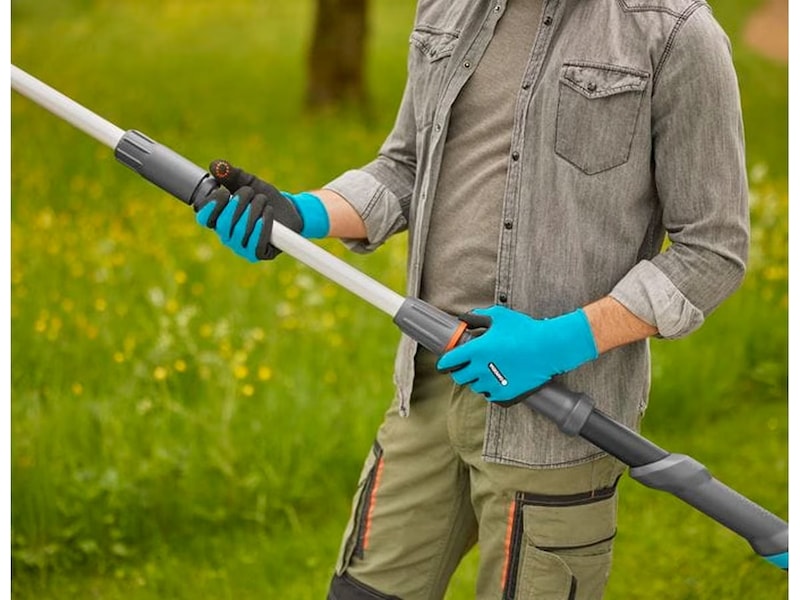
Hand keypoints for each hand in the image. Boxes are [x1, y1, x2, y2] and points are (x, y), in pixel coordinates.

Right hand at [194, 160, 328, 260]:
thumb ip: (232, 174)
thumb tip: (216, 165)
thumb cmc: (264, 197)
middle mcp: (227, 236)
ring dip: (255, 211)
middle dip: (239, 203)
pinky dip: (263, 227)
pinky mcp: (258, 254)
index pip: (204, 218)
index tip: (224, 192)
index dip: (211, 206)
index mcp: (219, 219)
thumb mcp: (248, 182)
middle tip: (251, 193)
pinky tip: (268, 215)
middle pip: (224, 223)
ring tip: (264, 202)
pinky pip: (256, 245)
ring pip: (242, 231)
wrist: (288, 210)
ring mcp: (241, 247)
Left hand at [436, 305, 598, 401]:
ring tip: (485, 371)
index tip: (444, 362)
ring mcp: (493, 383)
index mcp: (476, 350)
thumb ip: (477, 317)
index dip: (444, 362)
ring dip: (476, 380)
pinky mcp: (505, 394)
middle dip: (459, 371)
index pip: (449, 361)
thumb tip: (464, 319)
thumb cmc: (524, 330)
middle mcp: (481, 369)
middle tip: (466, 366)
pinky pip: (489, 395)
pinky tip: (496, 379)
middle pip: (459, 377)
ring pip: (474, 386)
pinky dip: (490, 388)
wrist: (549, 348)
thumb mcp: (499, 316)